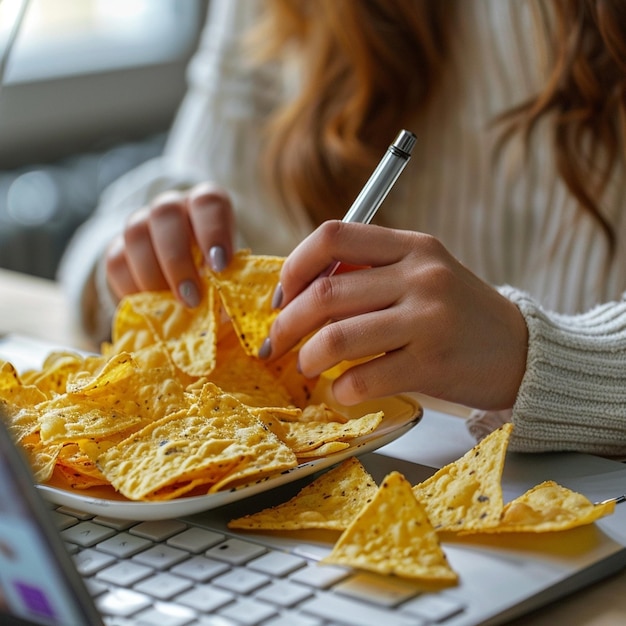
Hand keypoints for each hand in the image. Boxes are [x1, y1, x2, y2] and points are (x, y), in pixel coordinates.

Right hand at [105, 183, 234, 305]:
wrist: (188, 282)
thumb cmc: (218, 275)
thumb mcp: (231, 276)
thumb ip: (232, 286)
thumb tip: (228, 312)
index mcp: (206, 205)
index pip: (207, 202)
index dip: (213, 231)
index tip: (220, 266)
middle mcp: (172, 207)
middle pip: (165, 214)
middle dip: (177, 260)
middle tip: (192, 298)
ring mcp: (142, 223)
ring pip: (136, 234)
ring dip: (152, 274)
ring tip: (170, 306)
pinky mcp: (119, 248)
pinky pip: (116, 262)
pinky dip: (131, 287)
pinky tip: (149, 306)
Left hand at [266, 221, 527, 409]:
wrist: (521, 351)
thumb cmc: (458, 314)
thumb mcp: (422, 274)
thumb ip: (369, 271)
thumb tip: (299, 288)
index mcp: (411, 246)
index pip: (332, 236)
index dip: (294, 266)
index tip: (282, 296)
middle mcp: (420, 276)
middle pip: (325, 293)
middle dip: (287, 323)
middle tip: (277, 342)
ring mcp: (428, 320)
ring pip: (337, 338)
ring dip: (308, 358)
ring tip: (307, 367)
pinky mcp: (432, 364)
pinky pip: (363, 379)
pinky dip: (341, 391)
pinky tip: (343, 392)